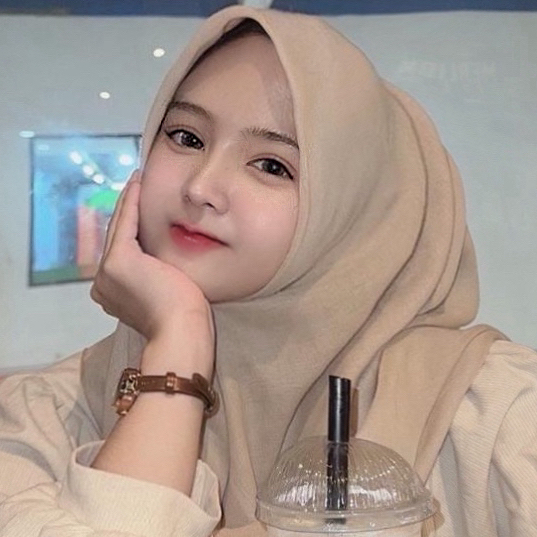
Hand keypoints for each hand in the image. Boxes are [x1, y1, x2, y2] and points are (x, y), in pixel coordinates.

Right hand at [90, 172, 213, 344]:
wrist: (181, 331)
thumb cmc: (183, 318)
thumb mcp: (166, 293)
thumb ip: (157, 277)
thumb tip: (166, 266)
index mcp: (113, 293)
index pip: (124, 252)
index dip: (131, 227)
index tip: (140, 208)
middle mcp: (104, 283)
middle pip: (118, 238)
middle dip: (128, 211)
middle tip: (136, 186)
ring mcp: (108, 272)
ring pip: (120, 228)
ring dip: (129, 201)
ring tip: (137, 180)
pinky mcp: (118, 261)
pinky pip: (126, 223)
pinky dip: (132, 202)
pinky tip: (137, 183)